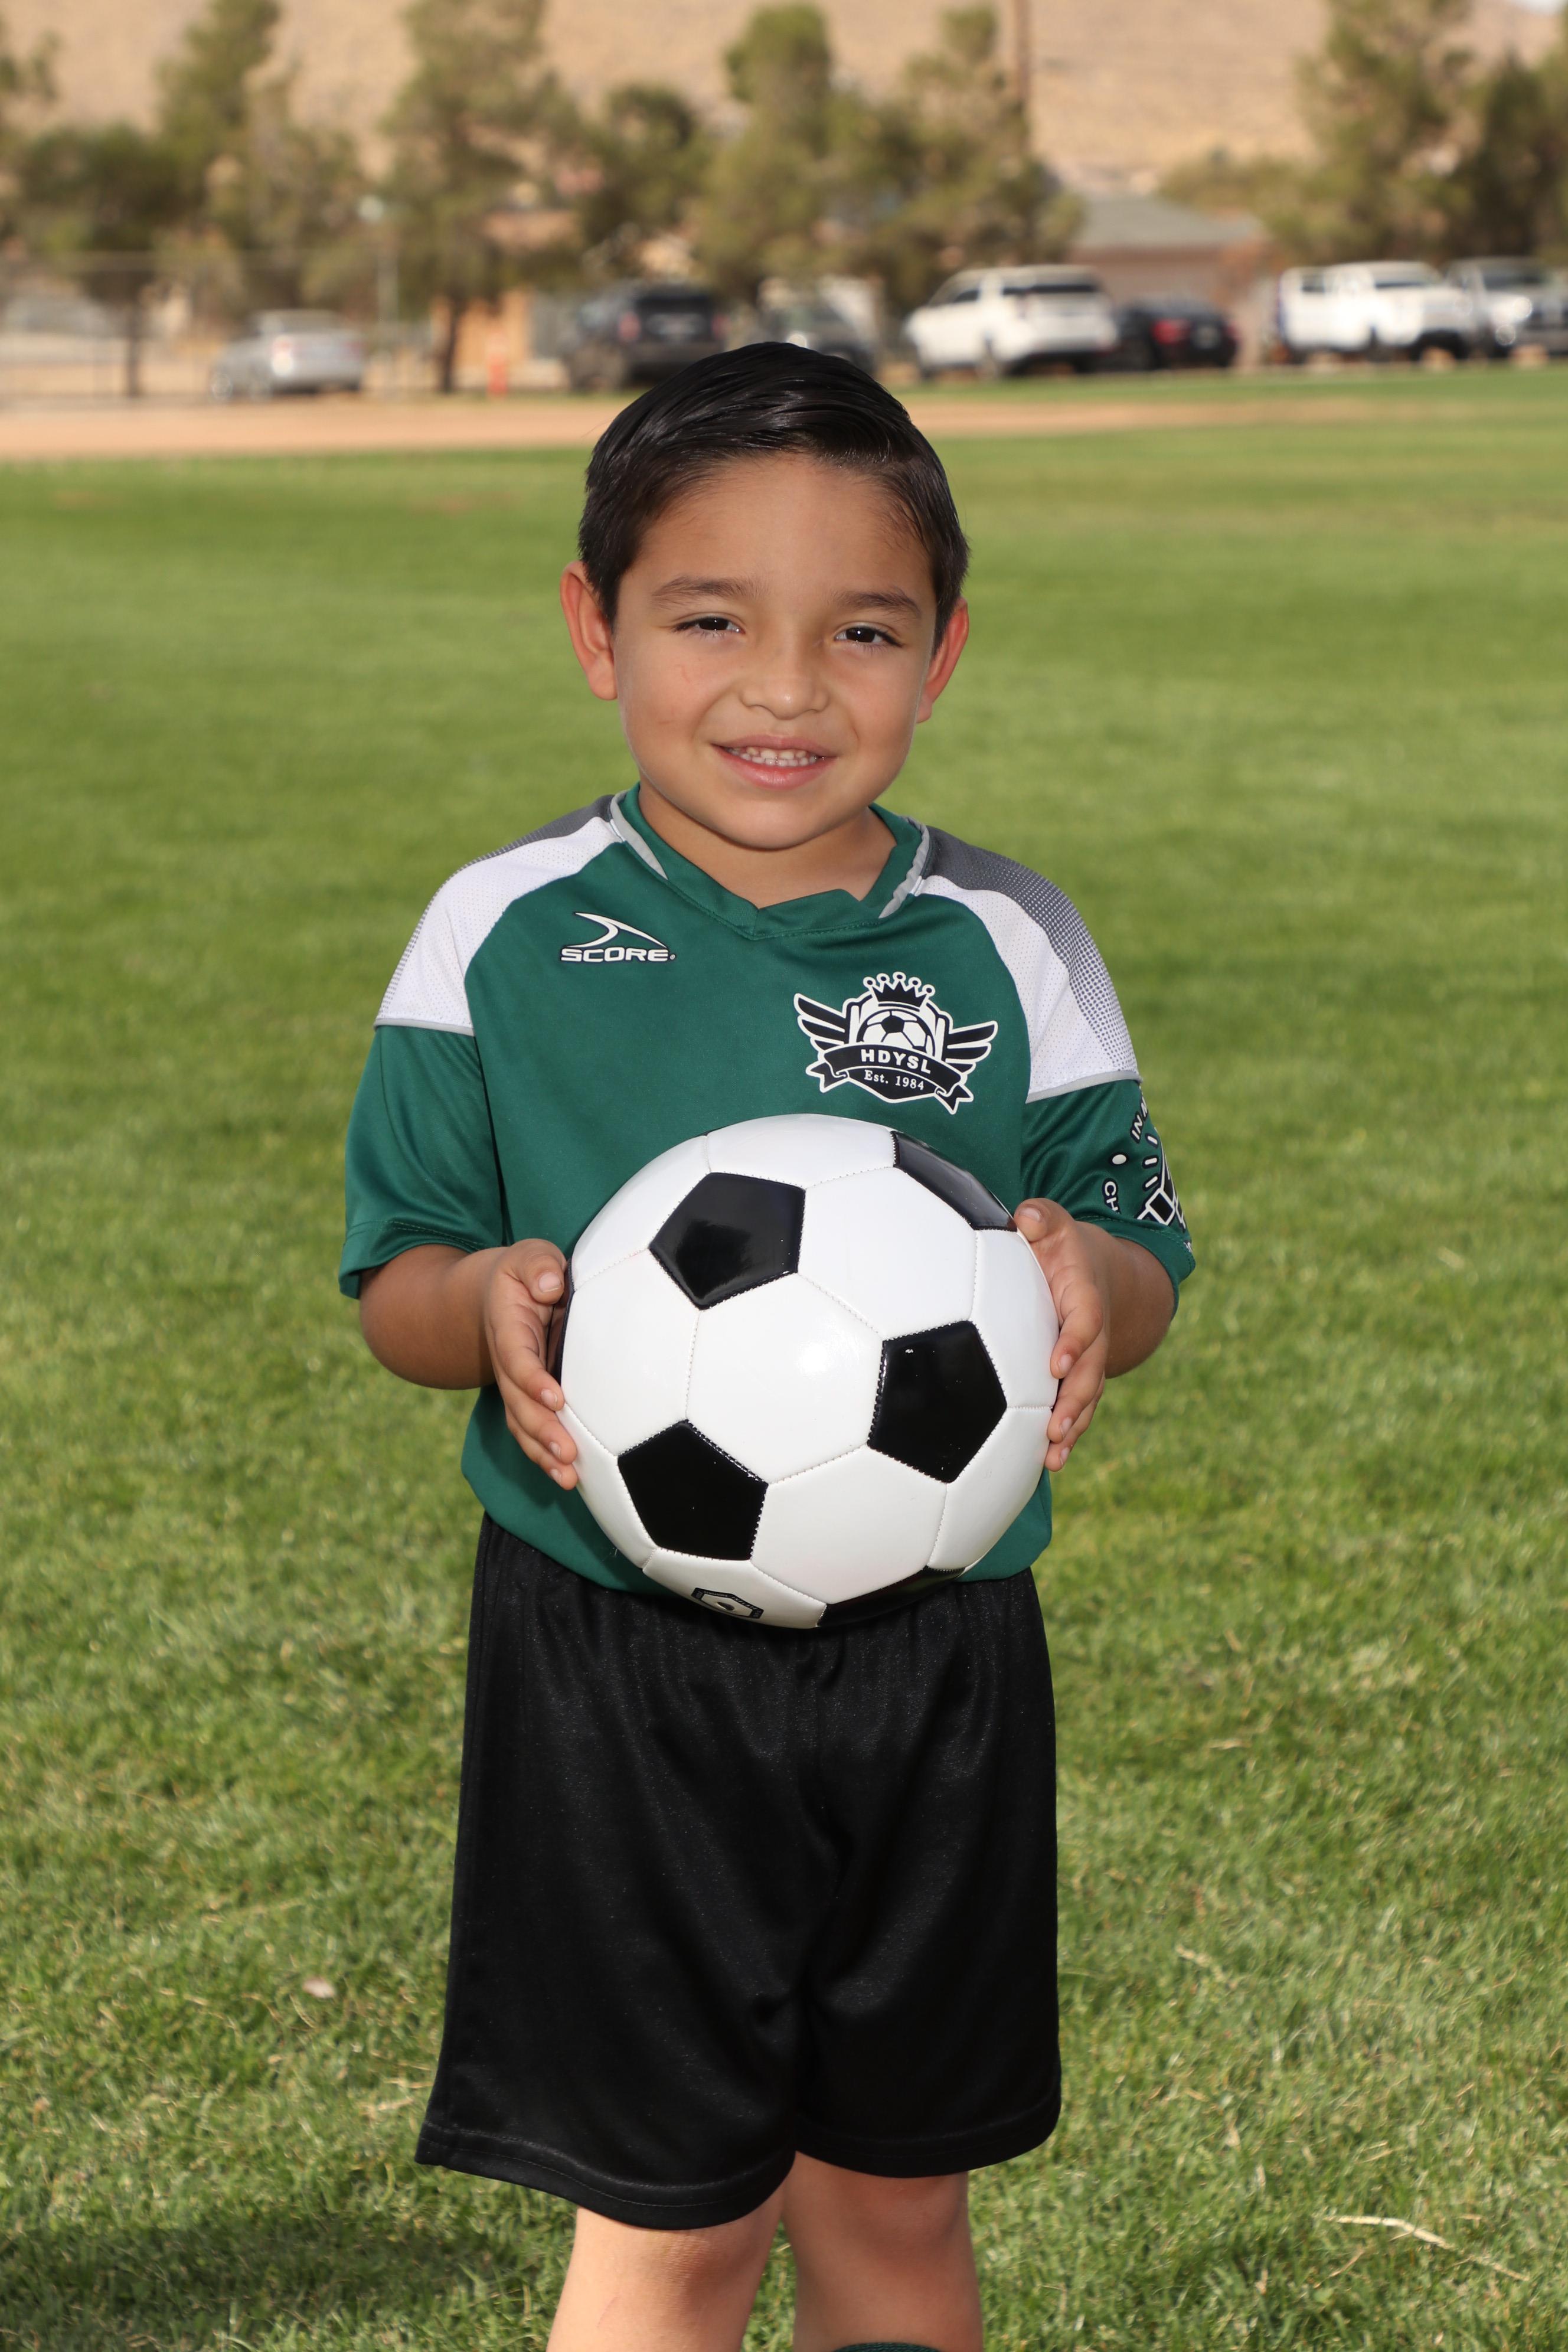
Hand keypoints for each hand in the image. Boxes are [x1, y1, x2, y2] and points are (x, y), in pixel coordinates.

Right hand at [482, 1241, 577, 1488]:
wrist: (494, 1295)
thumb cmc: (523, 1273)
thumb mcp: (527, 1255)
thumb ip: (536, 1263)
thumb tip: (550, 1282)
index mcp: (507, 1328)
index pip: (516, 1358)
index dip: (532, 1380)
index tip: (556, 1398)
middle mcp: (506, 1363)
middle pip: (518, 1404)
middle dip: (541, 1431)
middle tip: (567, 1454)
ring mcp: (514, 1386)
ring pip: (522, 1425)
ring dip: (542, 1453)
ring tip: (568, 1478)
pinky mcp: (526, 1400)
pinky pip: (531, 1431)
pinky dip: (545, 1456)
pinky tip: (569, 1478)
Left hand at [1015, 1199, 1110, 1471]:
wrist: (1102, 1273)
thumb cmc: (1064, 1248)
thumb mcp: (1056, 1224)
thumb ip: (1042, 1218)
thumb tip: (1024, 1216)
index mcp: (1085, 1297)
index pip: (1085, 1320)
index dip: (1074, 1341)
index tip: (1055, 1363)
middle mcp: (1092, 1335)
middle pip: (1091, 1371)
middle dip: (1076, 1400)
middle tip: (1055, 1426)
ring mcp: (1088, 1361)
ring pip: (1086, 1399)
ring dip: (1073, 1428)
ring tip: (1054, 1458)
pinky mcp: (1077, 1378)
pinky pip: (1076, 1408)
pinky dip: (1066, 1435)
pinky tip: (1047, 1463)